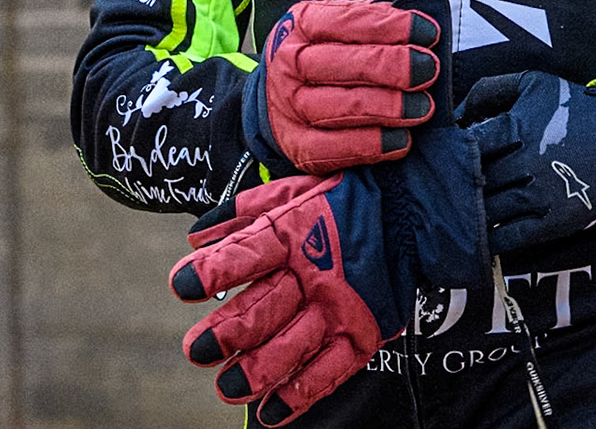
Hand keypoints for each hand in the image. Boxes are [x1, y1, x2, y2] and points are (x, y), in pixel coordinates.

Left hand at [172, 172, 406, 426]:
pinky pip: (333, 369)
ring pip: (295, 345)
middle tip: (197, 349)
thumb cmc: (344, 197)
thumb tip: (196, 236)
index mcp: (294, 231)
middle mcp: (316, 272)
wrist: (413, 208)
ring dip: (258, 371)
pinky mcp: (364, 330)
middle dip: (228, 331)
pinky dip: (302, 393)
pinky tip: (272, 410)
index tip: (182, 285)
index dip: (215, 270)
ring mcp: (342, 305)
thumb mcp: (293, 188)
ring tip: (228, 388)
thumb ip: (244, 212)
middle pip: (266, 307)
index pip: (249, 252)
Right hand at [244, 0, 442, 173]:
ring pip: (341, 108)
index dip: (392, 27)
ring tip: (423, 107)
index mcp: (303, 24)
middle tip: (428, 70)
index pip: (349, 21)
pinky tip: (401, 140)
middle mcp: (290, 64)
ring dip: (387, 108)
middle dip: (393, 67)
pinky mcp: (297, 146)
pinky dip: (372, 146)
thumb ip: (374, 22)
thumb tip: (422, 30)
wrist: (277, 95)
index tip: (428, 32)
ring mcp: (290, 107)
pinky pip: (335, 149)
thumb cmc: (325, 54)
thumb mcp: (339, 26)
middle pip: (345, 65)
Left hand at [460, 71, 595, 255]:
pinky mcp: (552, 222)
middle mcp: (525, 163)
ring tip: (452, 214)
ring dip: (467, 213)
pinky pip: (508, 237)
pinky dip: (487, 240)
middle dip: (454, 185)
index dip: (450, 153)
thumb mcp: (534, 84)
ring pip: (487, 210)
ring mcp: (539, 196)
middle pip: (473, 180)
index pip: (467, 145)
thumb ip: (489, 90)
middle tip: (438, 189)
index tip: (443, 158)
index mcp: (517, 127)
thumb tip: (455, 115)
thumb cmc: (575, 111)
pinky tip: (475, 238)